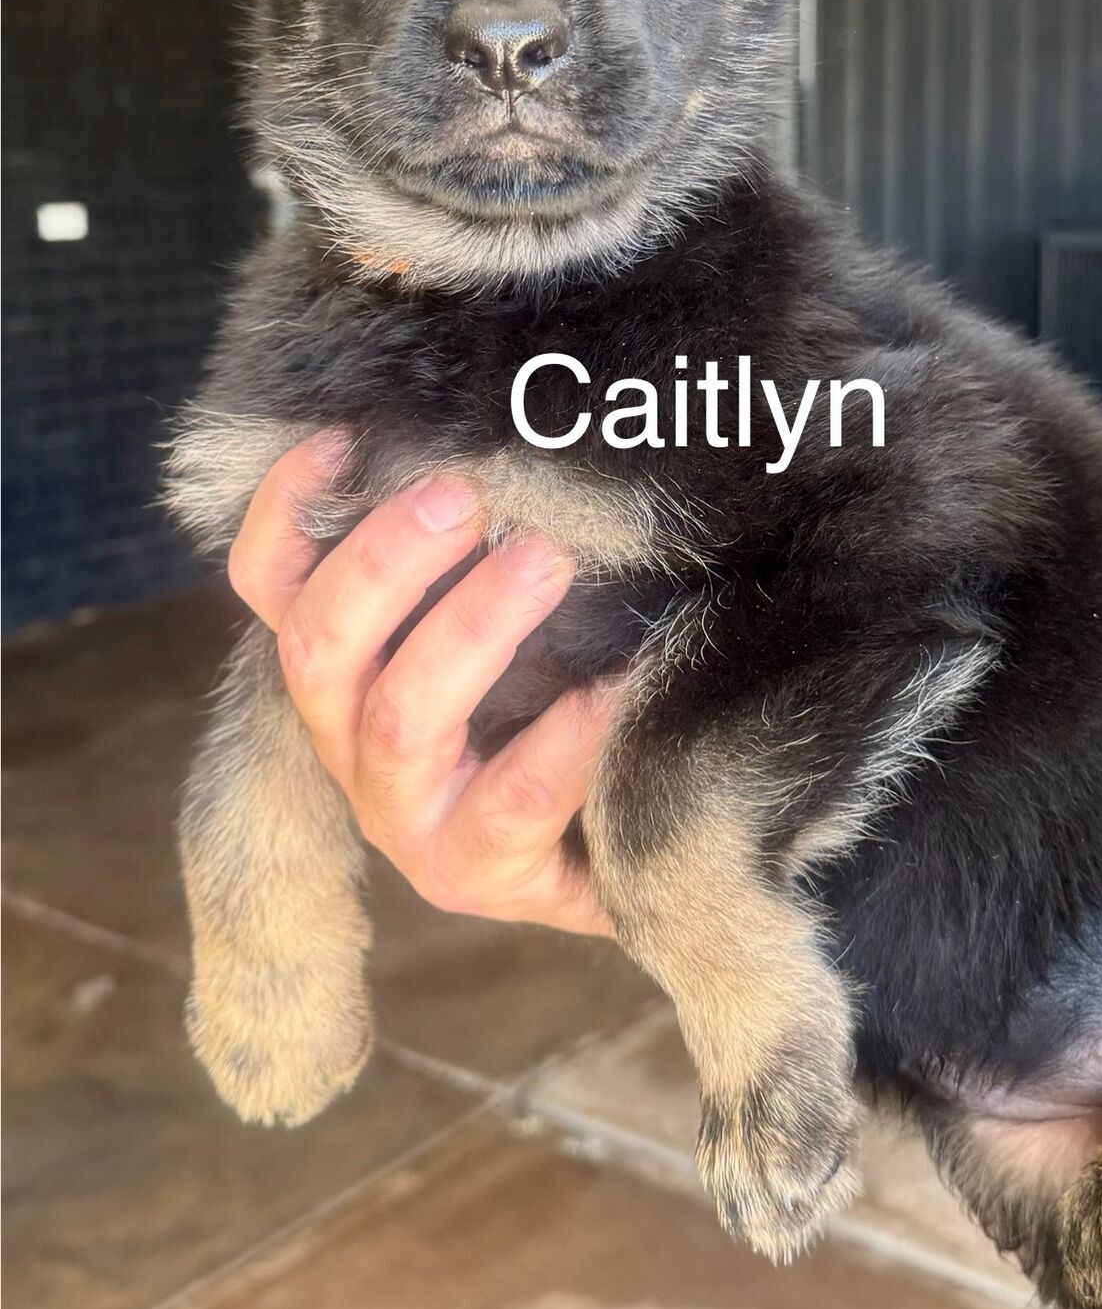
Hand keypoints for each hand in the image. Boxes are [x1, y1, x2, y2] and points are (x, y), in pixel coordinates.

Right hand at [227, 433, 614, 935]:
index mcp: (341, 674)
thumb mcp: (512, 616)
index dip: (287, 511)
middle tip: (462, 494)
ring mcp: (409, 819)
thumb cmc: (556, 698)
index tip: (343, 436)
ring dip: (469, 626)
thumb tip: (510, 438)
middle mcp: (350, 746)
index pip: (272, 588)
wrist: (622, 840)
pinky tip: (616, 683)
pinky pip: (512, 799)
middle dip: (383, 561)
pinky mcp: (481, 873)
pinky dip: (564, 733)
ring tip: (546, 559)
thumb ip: (484, 545)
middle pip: (318, 647)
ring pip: (400, 718)